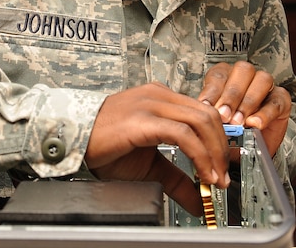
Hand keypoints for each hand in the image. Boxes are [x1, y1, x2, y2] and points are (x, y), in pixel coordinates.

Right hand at [84, 82, 229, 215]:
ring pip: (200, 121)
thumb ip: (176, 177)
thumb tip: (198, 200)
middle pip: (207, 114)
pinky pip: (184, 134)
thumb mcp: (148, 165)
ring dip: (214, 153)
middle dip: (221, 148)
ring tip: (215, 179)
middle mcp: (158, 95)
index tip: (223, 166)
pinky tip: (202, 174)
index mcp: (160, 98)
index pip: (203, 112)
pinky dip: (199, 155)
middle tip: (222, 177)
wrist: (72, 140)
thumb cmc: (104, 146)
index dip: (219, 140)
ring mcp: (151, 104)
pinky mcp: (143, 119)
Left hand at [198, 61, 290, 155]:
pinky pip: (276, 101)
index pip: (219, 75)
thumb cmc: (229, 131)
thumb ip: (211, 114)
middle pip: (242, 71)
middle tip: (223, 116)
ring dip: (248, 101)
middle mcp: (247, 75)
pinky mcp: (282, 99)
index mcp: (226, 75)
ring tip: (238, 122)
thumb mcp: (215, 122)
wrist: (249, 150)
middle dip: (231, 95)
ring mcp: (266, 85)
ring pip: (262, 80)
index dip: (212, 90)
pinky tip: (254, 124)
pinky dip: (265, 113)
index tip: (205, 106)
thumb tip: (204, 113)